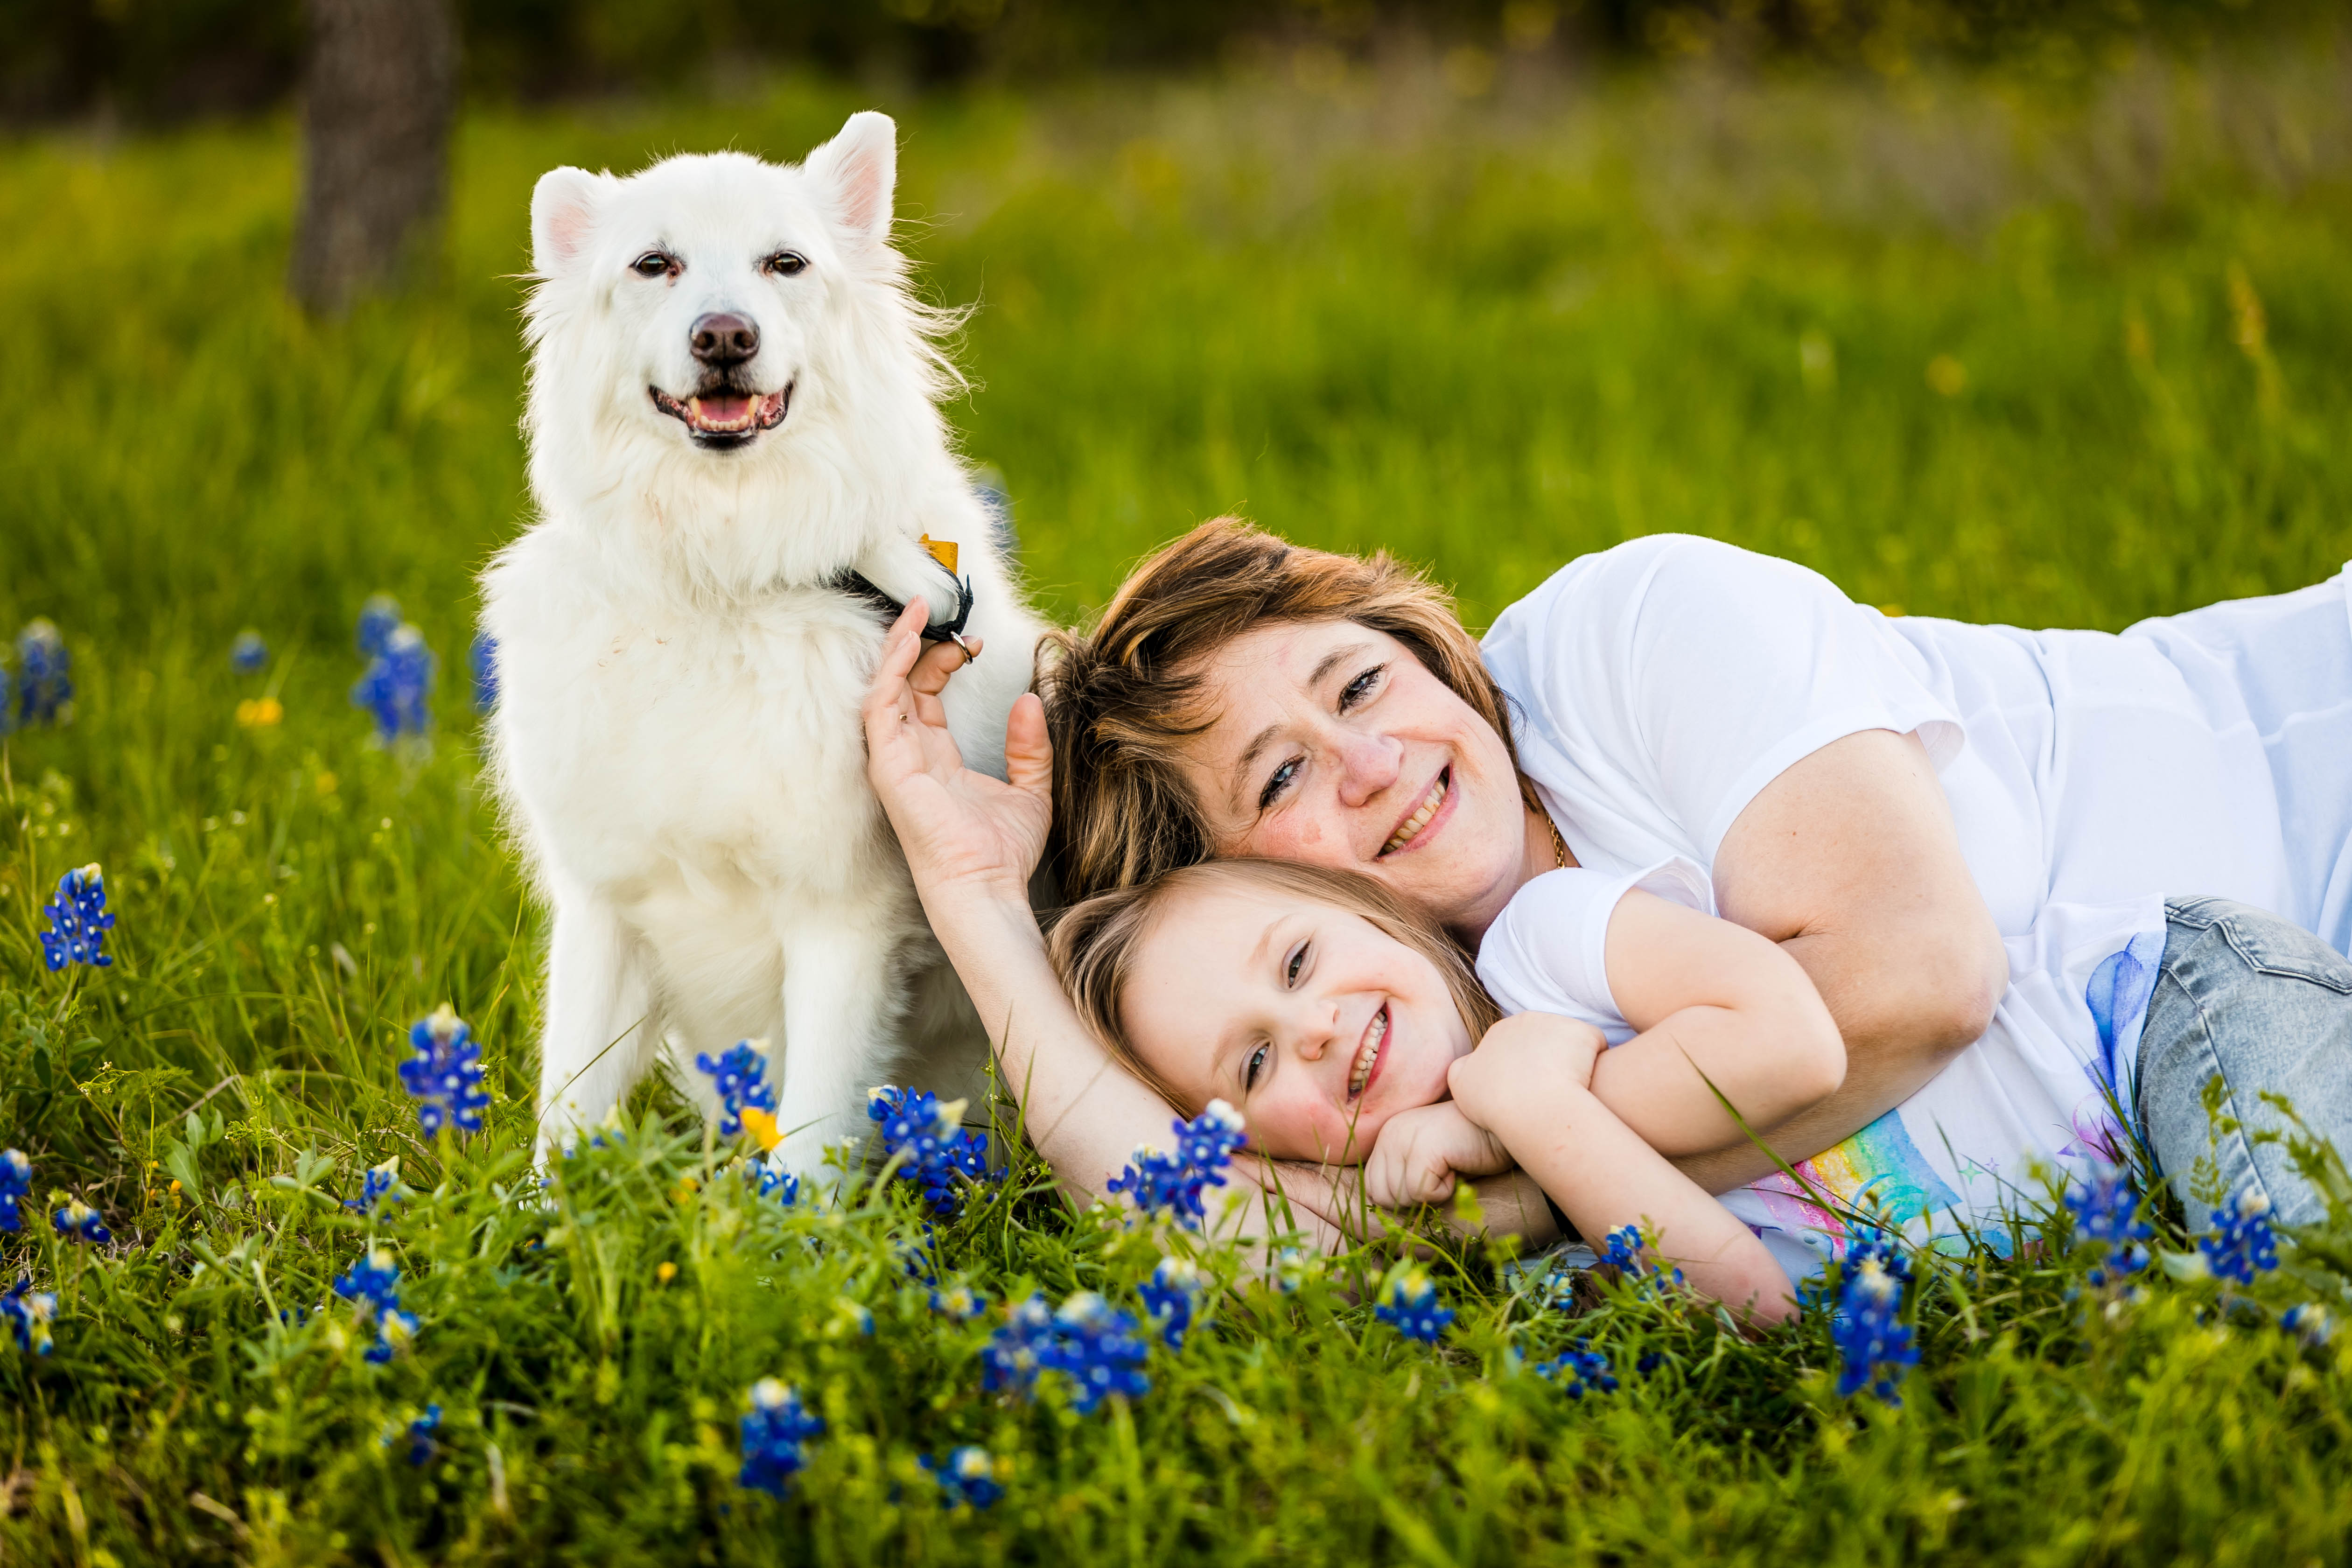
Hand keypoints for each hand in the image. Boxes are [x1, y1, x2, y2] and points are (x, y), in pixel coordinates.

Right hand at [863, 599, 1051, 905]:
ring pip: (884, 688)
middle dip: (919, 644)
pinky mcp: (889, 766)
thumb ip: (1029, 747)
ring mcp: (894, 760)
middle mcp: (909, 755)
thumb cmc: (1002, 852)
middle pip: (903, 684)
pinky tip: (908, 641)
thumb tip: (1029, 700)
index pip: (925, 695)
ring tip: (918, 610)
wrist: (987, 886)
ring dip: (898, 646)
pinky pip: (880, 707)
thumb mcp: (1030, 790)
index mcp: (935, 758)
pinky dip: (890, 670)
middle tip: (944, 613)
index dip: (945, 661)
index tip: (976, 643)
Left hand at [1362, 1102, 1511, 1209]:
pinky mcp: (1423, 1149)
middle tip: (1441, 1174)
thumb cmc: (1469, 1146)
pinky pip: (1423, 1194)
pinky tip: (1457, 1167)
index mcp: (1387, 1136)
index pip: (1372, 1187)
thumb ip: (1403, 1174)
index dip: (1401, 1196)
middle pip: (1381, 1196)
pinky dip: (1445, 1191)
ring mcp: (1404, 1139)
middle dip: (1414, 1197)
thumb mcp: (1426, 1158)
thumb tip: (1385, 1211)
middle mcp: (1389, 1134)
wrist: (1503, 1124)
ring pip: (1401, 1197)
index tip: (1430, 1178)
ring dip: (1431, 1193)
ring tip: (1450, 1167)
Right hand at [1447, 1012, 1604, 1137]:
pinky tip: (1587, 1083)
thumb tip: (1470, 1065)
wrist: (1530, 1107)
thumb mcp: (1461, 1085)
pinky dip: (1593, 1062)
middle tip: (1547, 1091)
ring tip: (1568, 1089)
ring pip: (1568, 1042)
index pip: (1514, 1045)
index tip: (1526, 1091)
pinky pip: (1594, 1046)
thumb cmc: (1495, 1103)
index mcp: (1498, 1032)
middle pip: (1542, 1041)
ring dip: (1571, 1060)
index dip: (1523, 1069)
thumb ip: (1464, 1070)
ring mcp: (1556, 1023)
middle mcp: (1525, 1020)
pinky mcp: (1583, 1032)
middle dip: (1547, 1060)